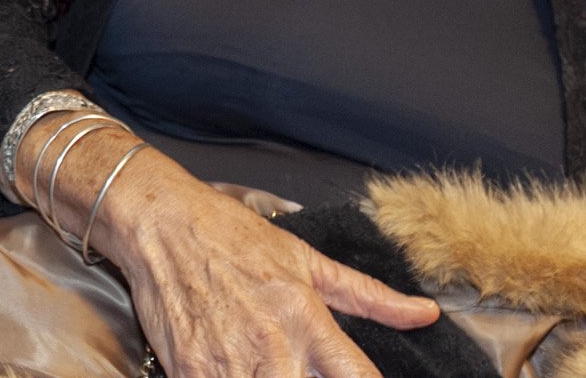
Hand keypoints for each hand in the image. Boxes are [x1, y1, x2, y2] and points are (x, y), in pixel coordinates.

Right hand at [95, 155, 436, 377]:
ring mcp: (228, 362)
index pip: (359, 377)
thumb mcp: (305, 258)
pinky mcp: (190, 370)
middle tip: (301, 368)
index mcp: (306, 316)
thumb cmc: (231, 236)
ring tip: (268, 366)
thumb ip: (369, 296)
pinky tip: (239, 368)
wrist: (159, 222)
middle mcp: (271, 345)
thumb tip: (425, 313)